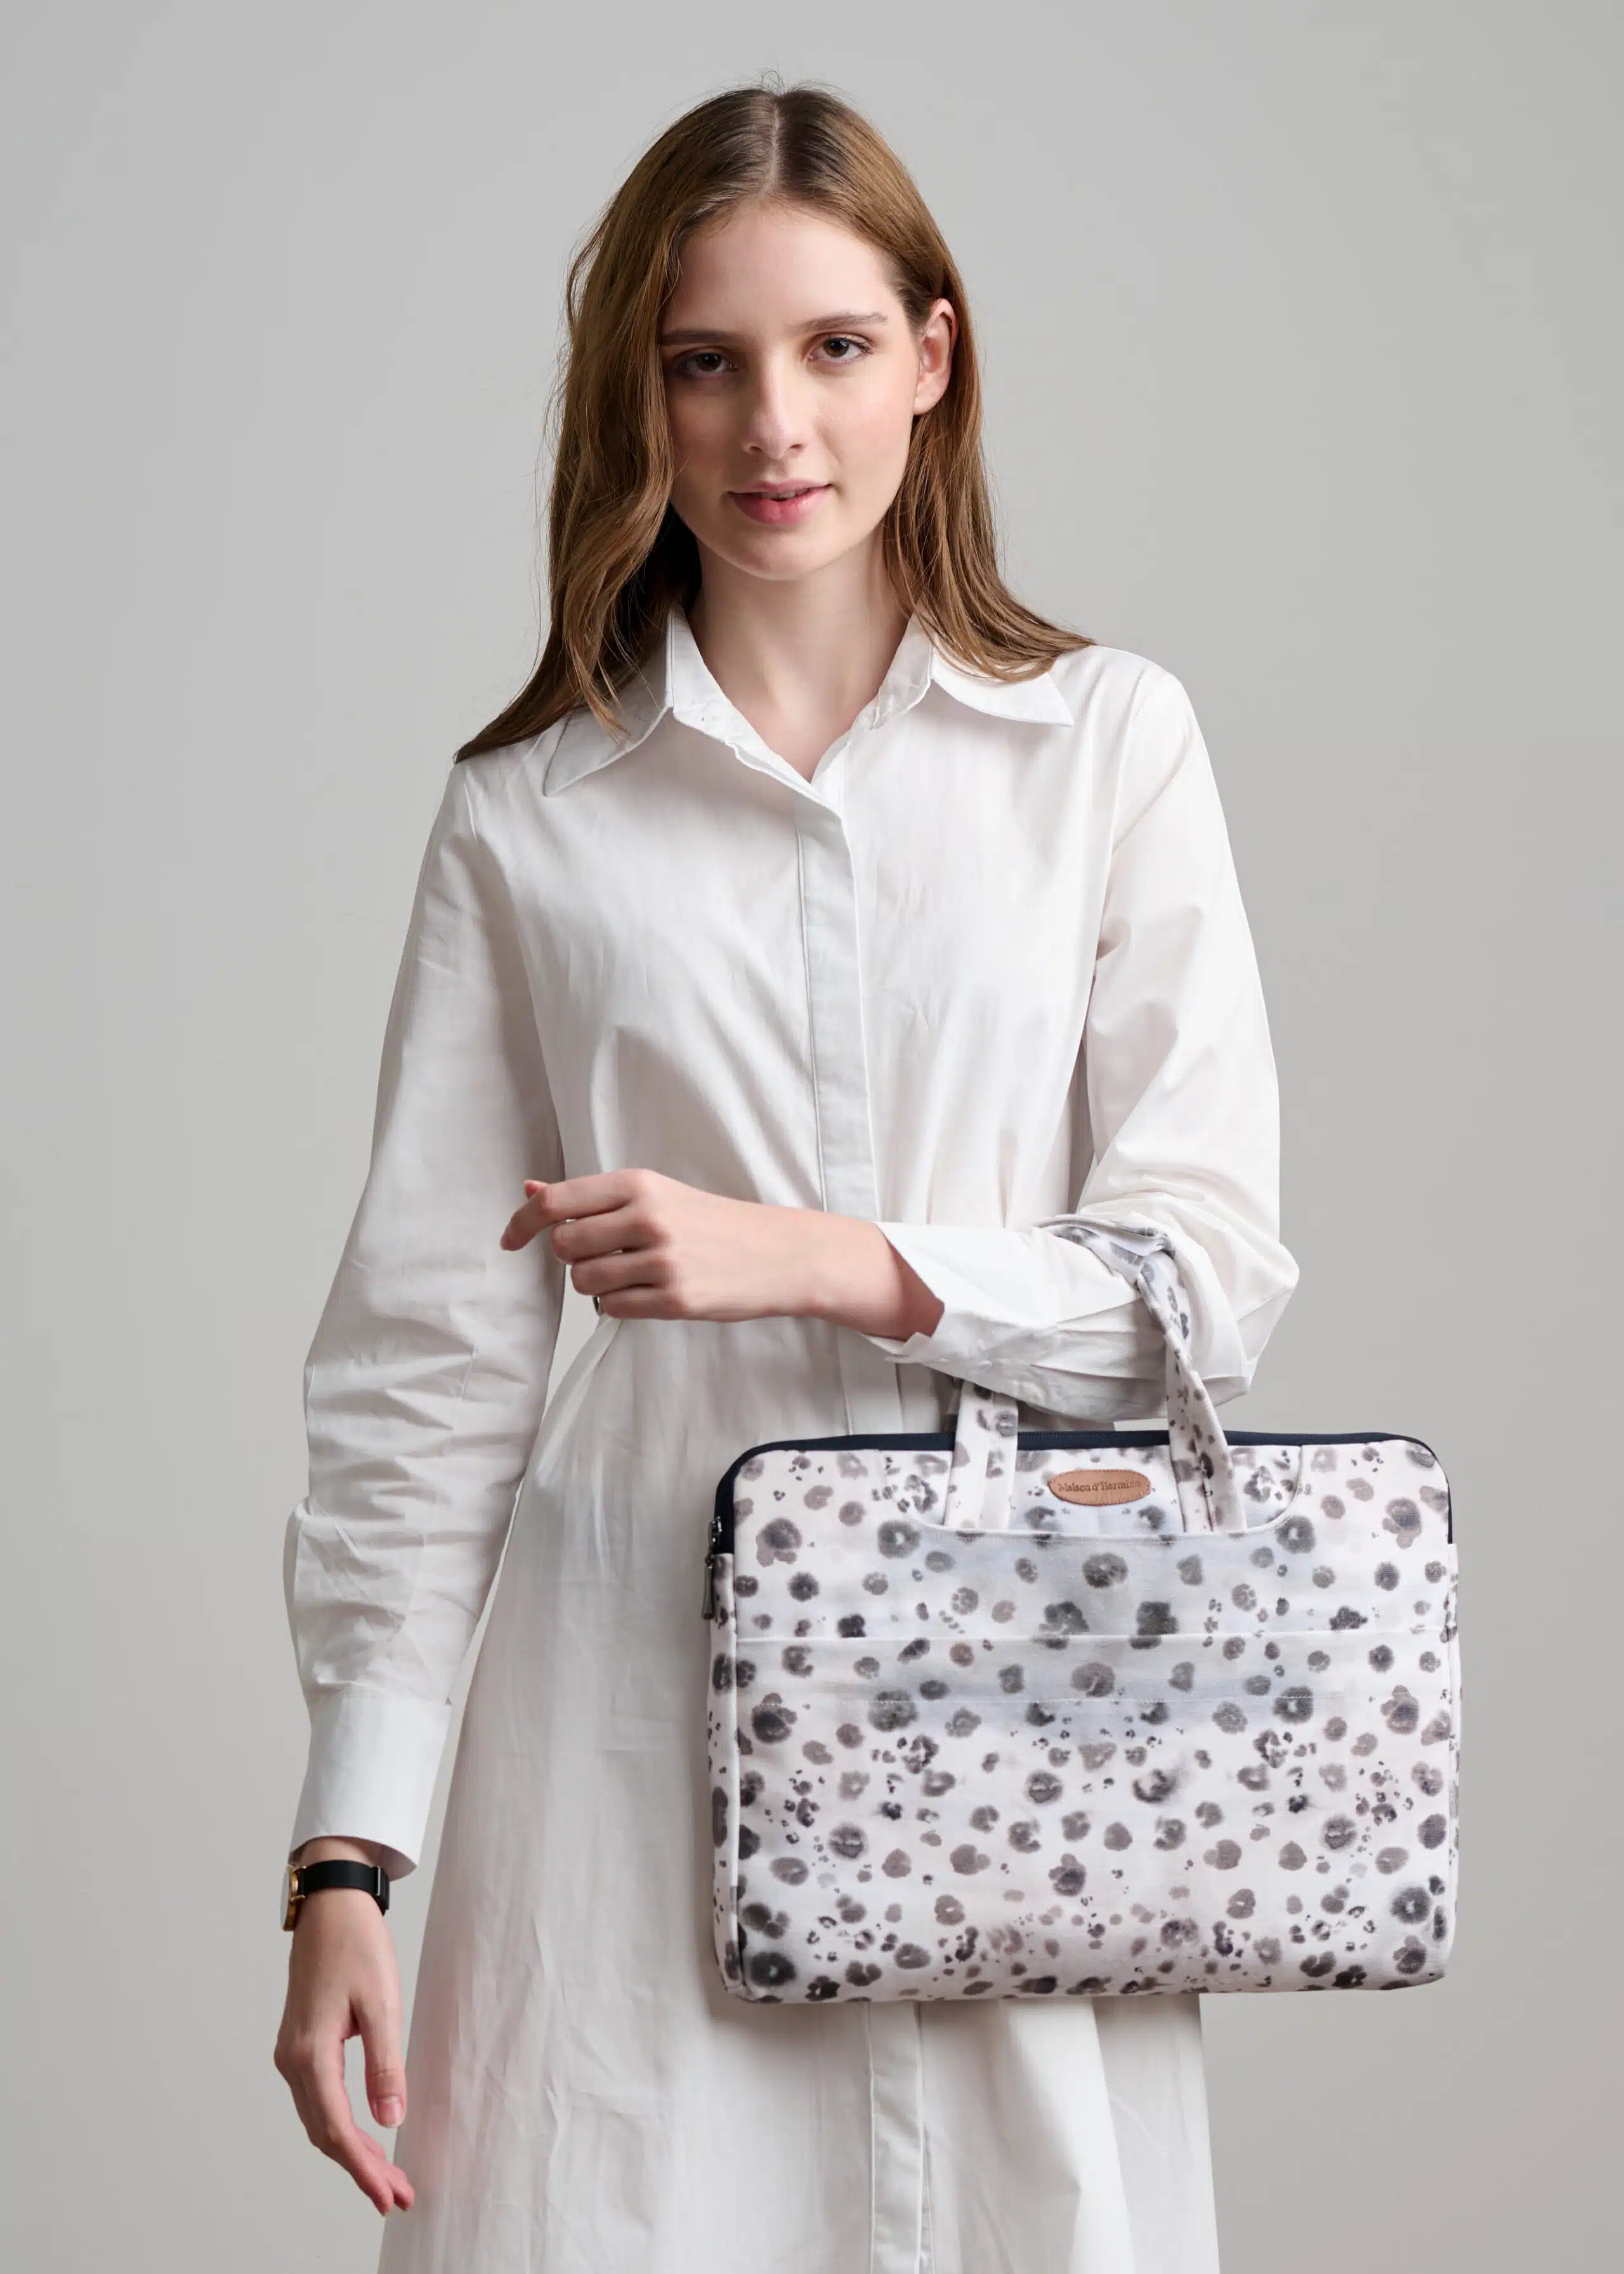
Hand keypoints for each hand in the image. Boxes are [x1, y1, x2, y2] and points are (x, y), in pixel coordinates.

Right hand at [274, 1841, 412, 2216]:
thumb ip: (385, 2064)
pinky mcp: (300, 2044)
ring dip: (351, 2151)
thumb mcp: (382, 2002)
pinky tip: (363, 2135)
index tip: (391, 2195)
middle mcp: (292, 2061)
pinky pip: (317, 2099)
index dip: (364, 2169)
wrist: (331, 1905)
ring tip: (388, 2174)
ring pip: (319, 2119)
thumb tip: (390, 2120)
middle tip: (398, 2194)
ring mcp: (291, 2054)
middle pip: (325, 2133)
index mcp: (311, 2054)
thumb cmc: (357, 1945)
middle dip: (361, 2168)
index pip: (338, 2130)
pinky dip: (340, 2125)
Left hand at [499, 1167, 943, 1337]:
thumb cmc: (709, 1222)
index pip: (556, 1202)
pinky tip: (648, 1293)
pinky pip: (613, 1309)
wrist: (776, 1253)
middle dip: (571, 1256)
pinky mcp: (675, 1298)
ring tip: (631, 1274)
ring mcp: (662, 1260)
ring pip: (585, 1281)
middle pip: (564, 1245)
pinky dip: (620, 1305)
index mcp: (639, 1185)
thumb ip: (590, 1196)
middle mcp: (648, 1218)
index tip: (508, 1240)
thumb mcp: (654, 1195)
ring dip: (595, 1283)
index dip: (522, 1223)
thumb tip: (530, 1190)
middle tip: (601, 1255)